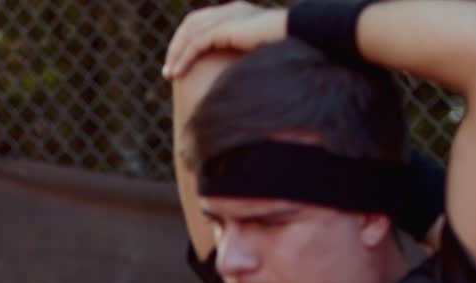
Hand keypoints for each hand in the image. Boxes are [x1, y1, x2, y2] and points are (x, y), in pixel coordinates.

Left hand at [164, 2, 287, 79]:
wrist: (305, 34)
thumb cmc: (293, 47)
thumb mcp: (266, 51)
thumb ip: (251, 57)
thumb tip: (246, 79)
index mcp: (240, 13)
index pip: (204, 22)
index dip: (189, 41)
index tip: (182, 63)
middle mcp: (232, 10)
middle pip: (192, 24)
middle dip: (177, 47)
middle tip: (169, 71)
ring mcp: (229, 16)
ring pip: (190, 33)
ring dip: (176, 54)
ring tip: (170, 75)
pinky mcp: (227, 28)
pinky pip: (196, 43)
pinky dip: (184, 58)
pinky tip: (177, 73)